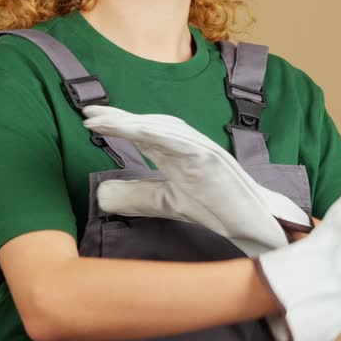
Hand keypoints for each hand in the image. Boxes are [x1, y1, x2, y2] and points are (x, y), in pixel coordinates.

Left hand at [81, 105, 312, 255]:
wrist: (251, 225)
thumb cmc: (215, 208)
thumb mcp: (165, 202)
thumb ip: (136, 195)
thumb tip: (102, 194)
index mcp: (176, 153)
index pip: (143, 132)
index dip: (117, 123)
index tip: (89, 119)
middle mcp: (187, 145)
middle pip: (151, 124)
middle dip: (120, 118)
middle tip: (90, 114)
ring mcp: (201, 148)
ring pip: (165, 129)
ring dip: (135, 124)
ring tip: (107, 123)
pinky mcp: (213, 158)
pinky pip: (184, 142)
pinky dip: (162, 135)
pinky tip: (140, 131)